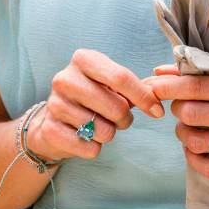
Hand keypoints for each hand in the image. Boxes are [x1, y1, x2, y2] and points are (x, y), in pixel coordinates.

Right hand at [28, 49, 163, 160]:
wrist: (54, 120)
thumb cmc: (92, 99)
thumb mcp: (110, 85)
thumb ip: (135, 88)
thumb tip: (158, 101)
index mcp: (84, 60)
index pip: (121, 77)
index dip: (145, 98)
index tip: (157, 112)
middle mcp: (65, 79)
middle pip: (117, 107)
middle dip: (125, 119)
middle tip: (118, 119)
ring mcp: (55, 104)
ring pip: (104, 131)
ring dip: (109, 133)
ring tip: (97, 125)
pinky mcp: (50, 130)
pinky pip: (90, 148)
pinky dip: (94, 148)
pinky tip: (84, 137)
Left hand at [145, 62, 208, 177]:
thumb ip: (201, 71)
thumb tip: (159, 72)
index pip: (195, 86)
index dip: (167, 87)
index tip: (151, 87)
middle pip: (190, 114)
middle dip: (177, 109)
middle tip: (182, 107)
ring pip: (193, 141)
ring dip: (183, 132)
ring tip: (192, 126)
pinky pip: (206, 167)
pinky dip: (193, 157)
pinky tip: (197, 147)